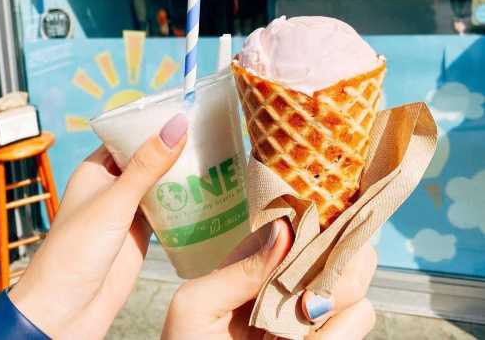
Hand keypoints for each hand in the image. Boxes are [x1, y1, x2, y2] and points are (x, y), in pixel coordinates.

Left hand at [9, 113, 187, 339]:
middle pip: (150, 158)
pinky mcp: (144, 233)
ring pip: (162, 183)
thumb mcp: (114, 202)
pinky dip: (186, 202)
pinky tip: (209, 192)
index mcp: (97, 169)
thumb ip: (147, 165)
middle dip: (175, 148)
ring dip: (184, 174)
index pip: (129, 135)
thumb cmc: (74, 253)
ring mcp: (129, 210)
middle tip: (209, 132)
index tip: (185, 109)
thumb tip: (176, 126)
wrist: (66, 312)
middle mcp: (114, 186)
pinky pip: (170, 210)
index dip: (154, 123)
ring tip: (217, 156)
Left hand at [162, 228, 375, 339]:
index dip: (310, 225)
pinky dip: (344, 329)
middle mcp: (287, 282)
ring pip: (352, 285)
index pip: (293, 226)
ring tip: (305, 321)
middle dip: (335, 262)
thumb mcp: (197, 306)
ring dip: (340, 297)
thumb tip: (284, 228)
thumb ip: (238, 269)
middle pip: (333, 249)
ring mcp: (308, 312)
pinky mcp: (325, 337)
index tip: (314, 236)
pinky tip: (316, 338)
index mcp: (255, 264)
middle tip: (310, 296)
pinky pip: (357, 320)